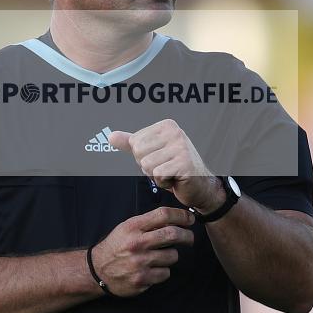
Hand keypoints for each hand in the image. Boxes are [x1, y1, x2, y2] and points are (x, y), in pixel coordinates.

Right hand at [90, 206, 194, 296]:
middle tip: (189, 238)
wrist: (98, 270)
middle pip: (173, 234)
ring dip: (171, 255)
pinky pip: (165, 273)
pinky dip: (163, 271)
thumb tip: (176, 220)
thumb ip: (149, 223)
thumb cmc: (117, 246)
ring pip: (172, 256)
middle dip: (187, 236)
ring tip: (161, 256)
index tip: (189, 219)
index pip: (163, 214)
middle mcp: (137, 243)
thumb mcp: (128, 227)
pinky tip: (152, 268)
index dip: (181, 215)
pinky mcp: (142, 279)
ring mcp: (140, 262)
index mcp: (133, 227)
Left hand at [108, 119, 224, 211]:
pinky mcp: (184, 163)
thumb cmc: (176, 169)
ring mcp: (181, 147)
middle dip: (148, 167)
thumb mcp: (152, 153)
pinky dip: (164, 183)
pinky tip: (176, 179)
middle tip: (166, 168)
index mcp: (166, 126)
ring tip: (171, 173)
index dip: (143, 157)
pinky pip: (158, 175)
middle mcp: (175, 132)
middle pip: (139, 153)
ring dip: (156, 176)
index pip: (135, 142)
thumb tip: (111, 136)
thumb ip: (132, 143)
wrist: (200, 186)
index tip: (161, 159)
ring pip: (147, 165)